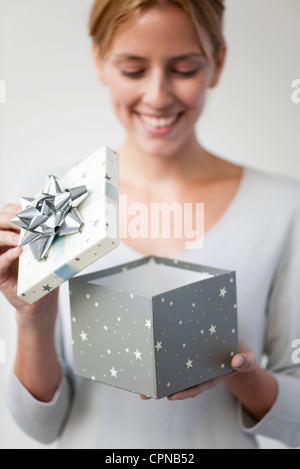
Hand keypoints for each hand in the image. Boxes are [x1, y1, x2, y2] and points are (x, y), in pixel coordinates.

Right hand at [0, 203, 57, 320]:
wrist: (41, 297)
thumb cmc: (44, 270)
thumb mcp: (47, 248)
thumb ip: (48, 234)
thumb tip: (64, 218)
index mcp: (13, 232)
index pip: (7, 212)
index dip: (15, 210)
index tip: (29, 210)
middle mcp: (4, 242)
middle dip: (9, 219)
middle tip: (23, 223)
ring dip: (6, 236)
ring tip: (20, 240)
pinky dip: (6, 256)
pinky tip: (17, 252)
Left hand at [140, 342, 255, 400]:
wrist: (236, 350)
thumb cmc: (239, 355)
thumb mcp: (247, 358)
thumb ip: (245, 361)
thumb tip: (237, 361)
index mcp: (212, 377)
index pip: (196, 387)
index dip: (185, 392)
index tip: (172, 397)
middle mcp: (199, 374)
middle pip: (180, 384)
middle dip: (163, 389)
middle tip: (146, 395)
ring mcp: (192, 367)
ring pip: (173, 374)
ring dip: (158, 377)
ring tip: (141, 381)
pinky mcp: (187, 357)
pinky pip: (174, 360)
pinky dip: (162, 361)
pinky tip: (148, 360)